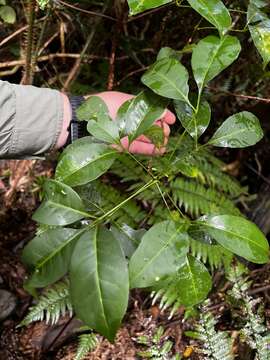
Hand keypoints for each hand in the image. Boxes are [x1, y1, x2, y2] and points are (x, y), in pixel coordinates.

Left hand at [57, 91, 175, 154]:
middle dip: (162, 129)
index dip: (163, 115)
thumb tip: (162, 112)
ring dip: (158, 142)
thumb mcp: (125, 101)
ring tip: (166, 144)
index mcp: (130, 107)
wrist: (84, 122)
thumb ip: (145, 106)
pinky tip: (160, 150)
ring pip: (146, 139)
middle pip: (151, 126)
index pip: (151, 111)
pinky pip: (139, 148)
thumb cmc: (102, 106)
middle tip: (167, 132)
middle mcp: (130, 120)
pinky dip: (150, 150)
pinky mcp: (123, 146)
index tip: (173, 120)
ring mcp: (127, 134)